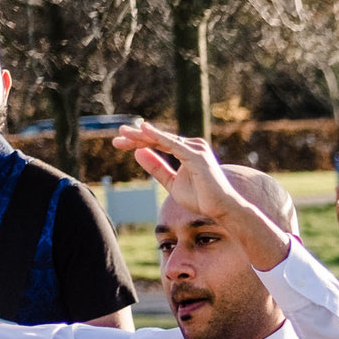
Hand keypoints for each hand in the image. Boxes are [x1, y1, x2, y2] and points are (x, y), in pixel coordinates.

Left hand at [114, 120, 289, 271]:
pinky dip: (158, 136)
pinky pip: (172, 144)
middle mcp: (192, 145)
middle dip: (136, 137)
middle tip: (117, 136)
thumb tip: (138, 152)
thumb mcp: (171, 182)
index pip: (158, 143)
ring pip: (162, 139)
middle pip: (158, 138)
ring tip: (124, 133)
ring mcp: (195, 149)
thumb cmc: (201, 198)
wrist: (220, 208)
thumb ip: (156, 168)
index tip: (119, 143)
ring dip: (142, 135)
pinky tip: (144, 129)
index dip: (138, 142)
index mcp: (186, 151)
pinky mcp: (195, 155)